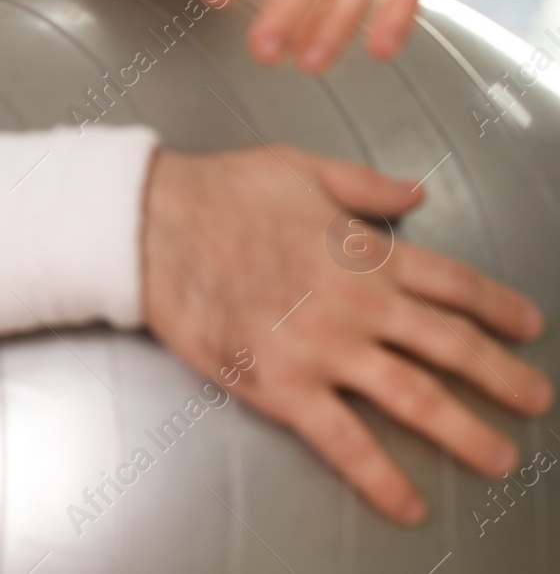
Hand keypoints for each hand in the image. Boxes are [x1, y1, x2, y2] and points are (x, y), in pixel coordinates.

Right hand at [140, 144, 550, 523]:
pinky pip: (344, 441)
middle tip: (535, 400)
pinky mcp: (283, 387)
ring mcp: (325, 349)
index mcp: (367, 252)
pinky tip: (407, 504)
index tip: (528, 327)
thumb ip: (365, 185)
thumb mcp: (301, 168)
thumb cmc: (220, 193)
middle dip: (503, 377)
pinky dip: (381, 477)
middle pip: (452, 346)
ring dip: (466, 431)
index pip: (455, 284)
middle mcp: (360, 305)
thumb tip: (415, 191)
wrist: (152, 227)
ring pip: (415, 398)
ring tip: (497, 458)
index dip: (500, 308)